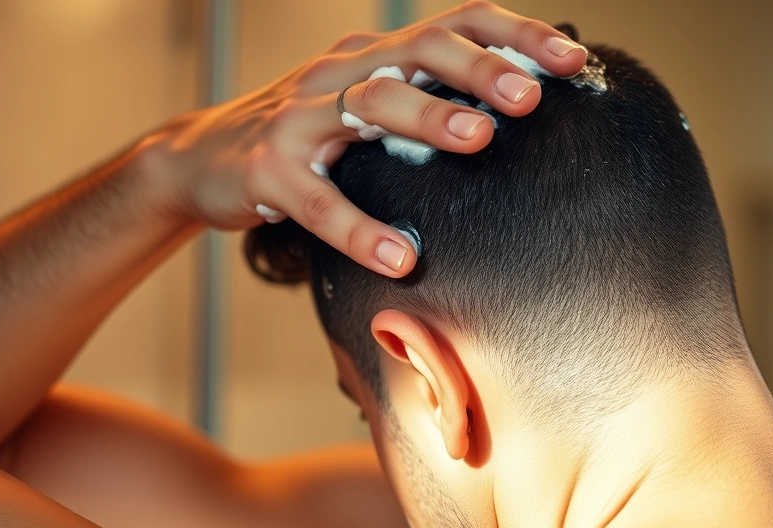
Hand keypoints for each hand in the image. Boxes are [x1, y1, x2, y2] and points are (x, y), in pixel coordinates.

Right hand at [143, 1, 586, 276]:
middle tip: (530, 96)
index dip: (514, 35)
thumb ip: (417, 103)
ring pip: (368, 101)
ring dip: (427, 117)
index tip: (573, 61)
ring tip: (480, 140)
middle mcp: (338, 72)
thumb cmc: (301, 137)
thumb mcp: (358, 104)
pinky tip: (397, 258)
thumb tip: (504, 124)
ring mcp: (299, 117)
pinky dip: (358, 227)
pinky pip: (316, 199)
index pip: (451, 23)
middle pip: (417, 50)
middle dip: (478, 68)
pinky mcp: (266, 171)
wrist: (198, 158)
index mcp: (370, 55)